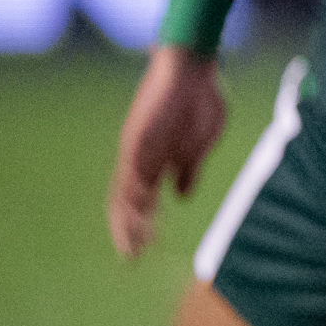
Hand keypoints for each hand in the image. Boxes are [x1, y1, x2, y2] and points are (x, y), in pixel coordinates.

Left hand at [109, 44, 226, 259]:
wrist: (193, 67)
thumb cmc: (200, 99)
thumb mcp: (199, 143)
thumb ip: (188, 168)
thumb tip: (181, 196)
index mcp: (158, 161)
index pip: (145, 200)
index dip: (143, 225)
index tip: (145, 250)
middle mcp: (142, 158)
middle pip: (129, 201)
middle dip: (131, 230)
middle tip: (132, 258)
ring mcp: (137, 148)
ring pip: (125, 191)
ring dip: (129, 218)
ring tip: (132, 243)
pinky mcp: (138, 136)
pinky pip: (131, 169)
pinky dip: (132, 193)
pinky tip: (136, 211)